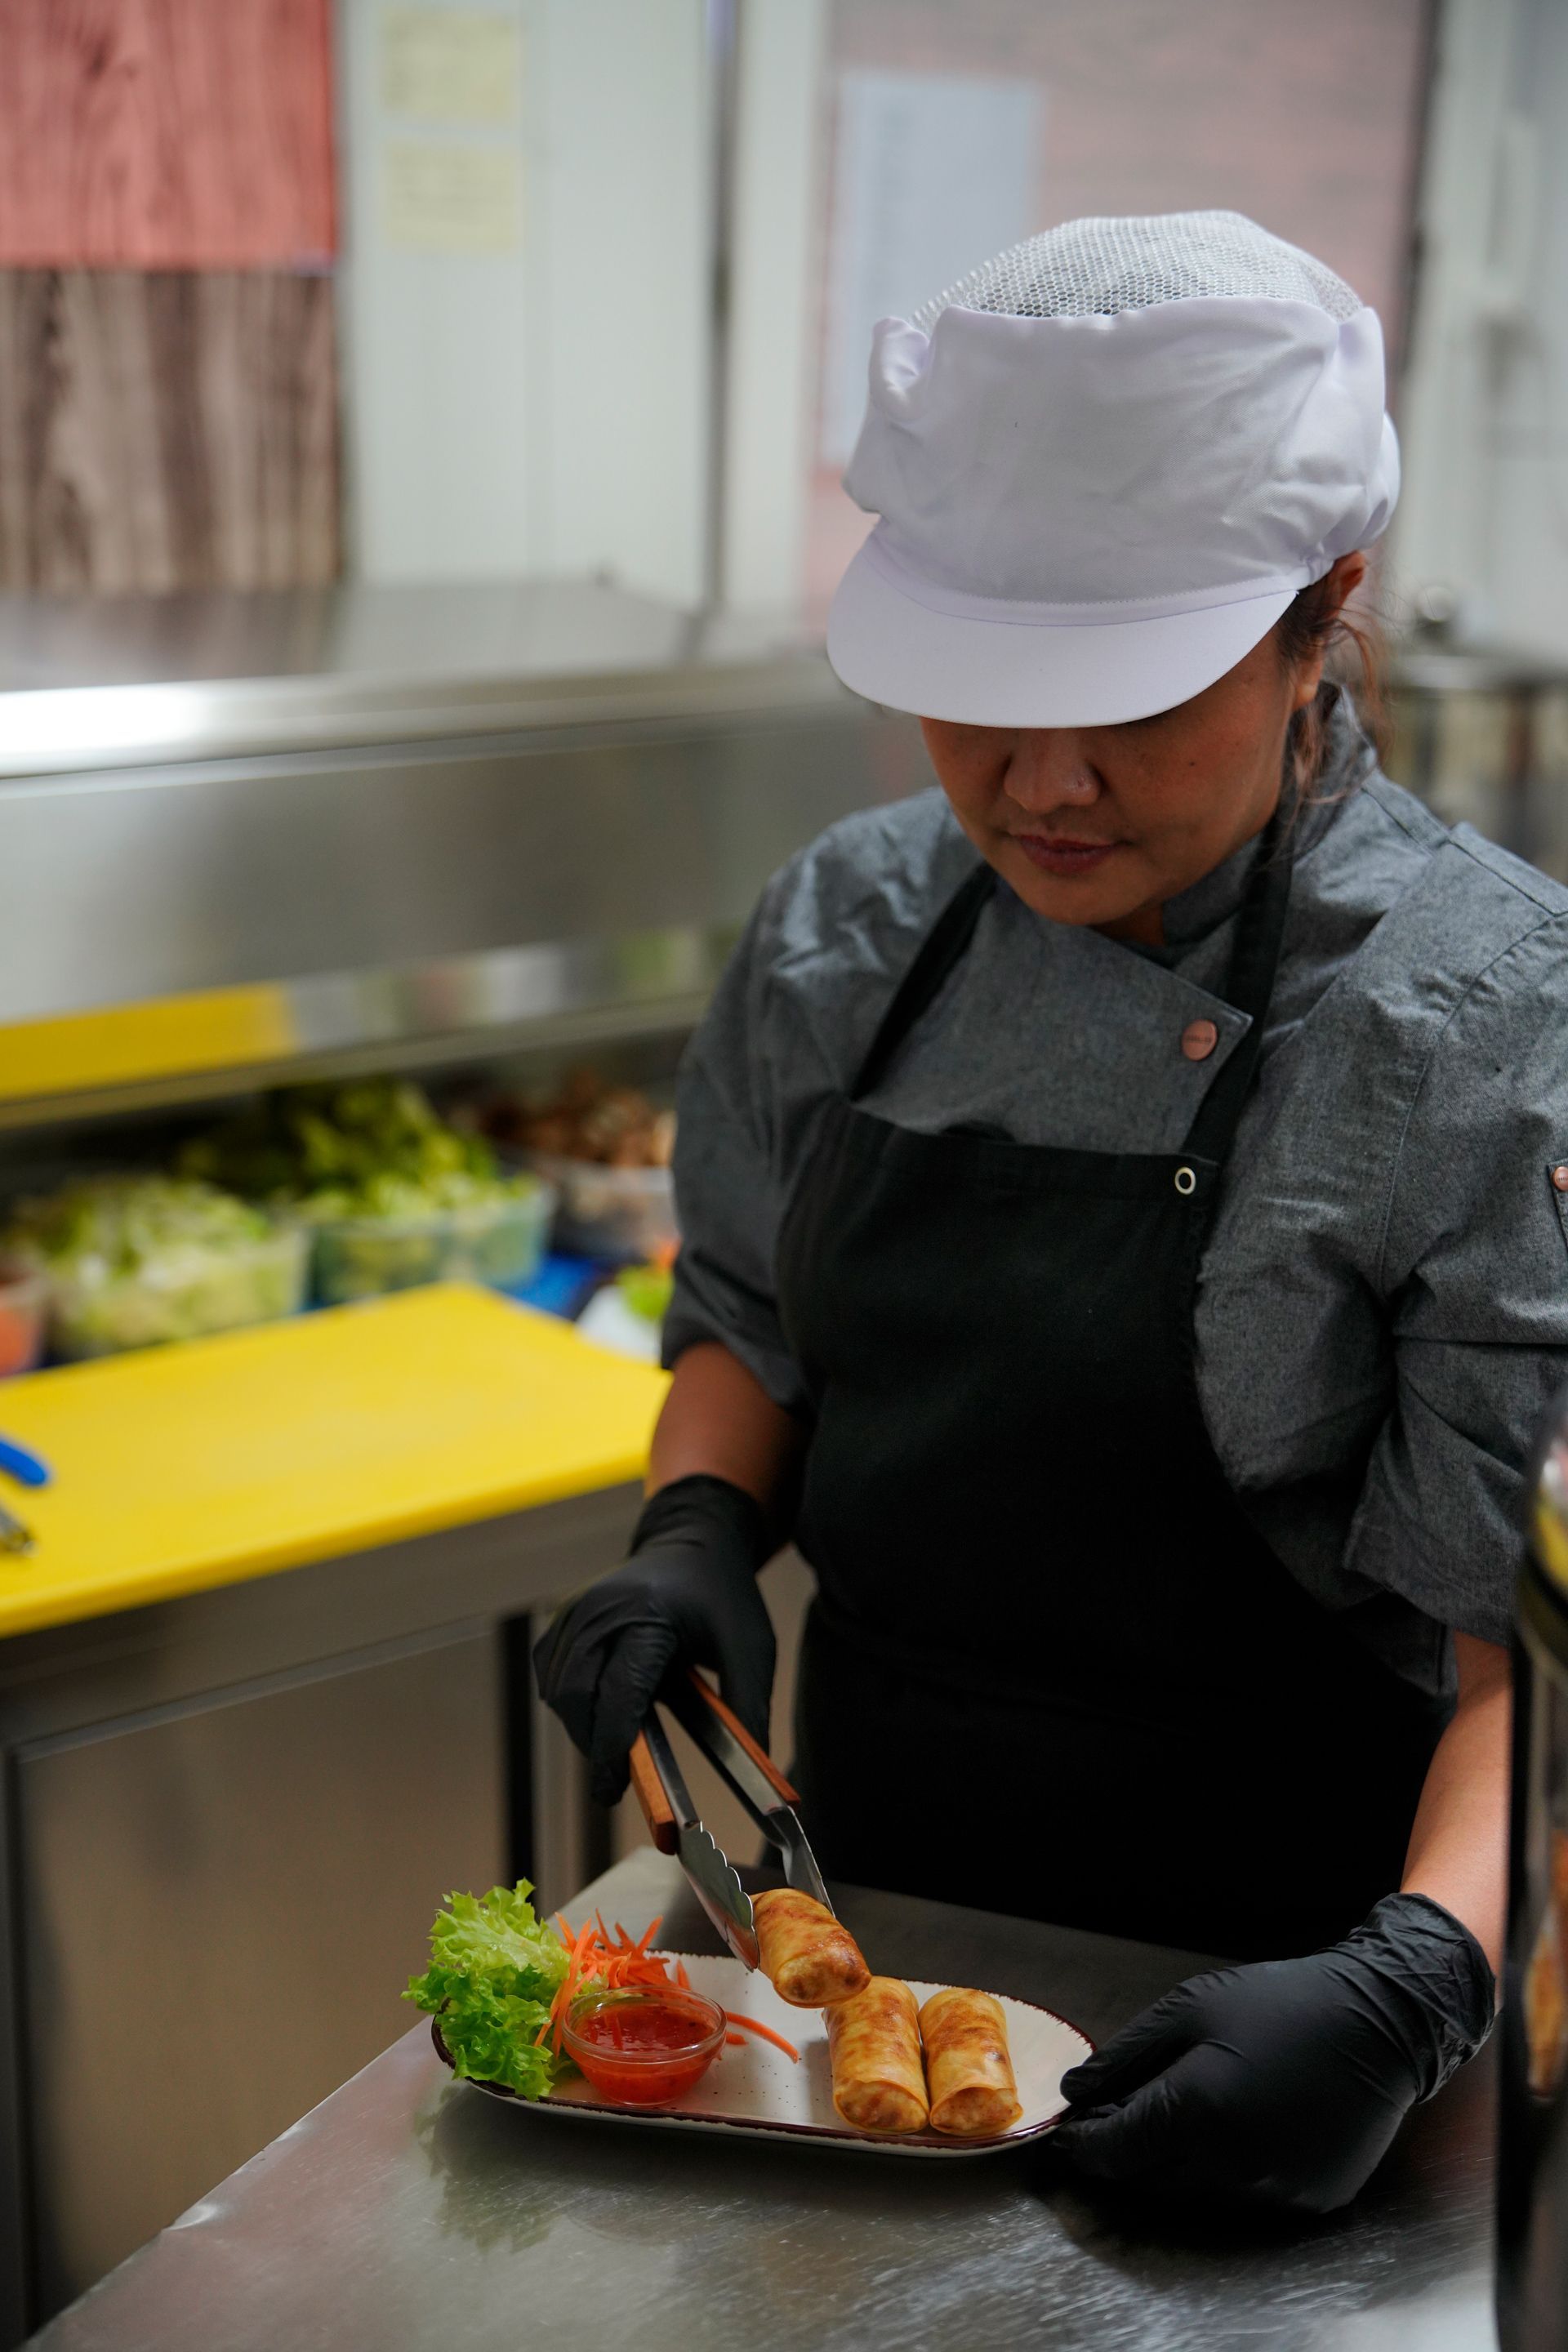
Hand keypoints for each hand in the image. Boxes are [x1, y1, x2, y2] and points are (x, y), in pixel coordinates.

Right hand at [533, 1475, 775, 1807]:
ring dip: (582, 1725)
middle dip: (593, 1744)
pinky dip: (570, 1701)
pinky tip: (602, 1706)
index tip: (617, 1787)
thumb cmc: (723, 1595)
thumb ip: (749, 1707)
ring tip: (619, 1742)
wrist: (694, 1542)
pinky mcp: (563, 1618)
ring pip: (558, 1691)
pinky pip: (551, 1674)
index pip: (618, 1692)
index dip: (615, 1746)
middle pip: (576, 1697)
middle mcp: (601, 1610)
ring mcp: (576, 1611)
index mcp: (648, 1615)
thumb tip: (756, 1767)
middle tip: (618, 1778)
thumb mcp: (751, 1648)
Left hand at [1053, 1893, 1493, 2212]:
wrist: (1377, 2021)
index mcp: (1198, 2109)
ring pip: (1195, 2195)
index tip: (1068, 2138)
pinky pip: (1245, 2198)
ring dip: (1170, 2166)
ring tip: (1173, 2120)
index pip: (1117, 2150)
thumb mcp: (1189, 2009)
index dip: (1085, 2146)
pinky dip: (1223, 2174)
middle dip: (1124, 2154)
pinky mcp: (1308, 2201)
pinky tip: (1231, 2131)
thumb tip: (1078, 2093)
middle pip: (1150, 2178)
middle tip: (1112, 2124)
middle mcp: (1234, 2163)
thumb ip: (1127, 2056)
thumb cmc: (1280, 2003)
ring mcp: (1275, 2189)